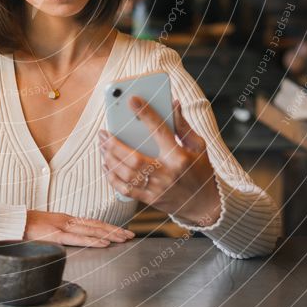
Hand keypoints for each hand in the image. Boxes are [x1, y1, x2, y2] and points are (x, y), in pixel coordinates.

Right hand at [24, 210, 134, 247]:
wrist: (11, 222)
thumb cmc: (25, 227)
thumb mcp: (45, 229)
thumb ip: (58, 233)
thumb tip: (67, 240)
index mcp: (65, 220)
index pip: (91, 223)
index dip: (107, 227)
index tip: (121, 231)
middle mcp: (67, 220)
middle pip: (96, 225)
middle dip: (115, 230)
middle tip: (131, 234)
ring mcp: (62, 226)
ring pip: (92, 230)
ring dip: (110, 233)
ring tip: (124, 238)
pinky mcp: (56, 235)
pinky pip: (79, 238)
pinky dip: (94, 239)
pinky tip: (105, 242)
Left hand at [99, 97, 221, 227]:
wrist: (205, 206)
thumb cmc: (201, 172)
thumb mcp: (198, 147)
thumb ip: (183, 126)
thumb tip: (173, 103)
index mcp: (179, 157)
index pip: (160, 131)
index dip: (146, 114)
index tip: (132, 100)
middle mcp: (167, 173)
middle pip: (134, 157)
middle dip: (114, 144)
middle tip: (103, 132)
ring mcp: (158, 189)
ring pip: (126, 173)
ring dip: (110, 158)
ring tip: (101, 146)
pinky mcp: (151, 200)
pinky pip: (126, 189)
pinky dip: (112, 177)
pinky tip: (106, 166)